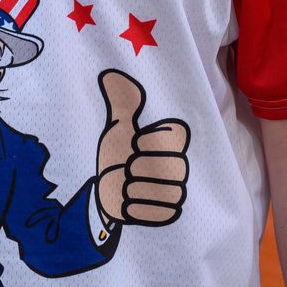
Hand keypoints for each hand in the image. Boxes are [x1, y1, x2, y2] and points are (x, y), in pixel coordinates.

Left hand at [95, 69, 188, 225]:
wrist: (106, 191)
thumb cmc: (116, 154)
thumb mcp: (117, 128)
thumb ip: (121, 102)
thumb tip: (111, 73)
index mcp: (171, 140)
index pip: (176, 135)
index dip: (151, 140)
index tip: (134, 143)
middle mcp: (180, 164)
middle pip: (172, 167)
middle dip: (139, 167)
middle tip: (127, 167)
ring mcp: (176, 190)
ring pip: (164, 192)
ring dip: (134, 189)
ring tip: (125, 185)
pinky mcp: (168, 213)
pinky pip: (159, 212)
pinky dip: (136, 208)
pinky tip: (127, 201)